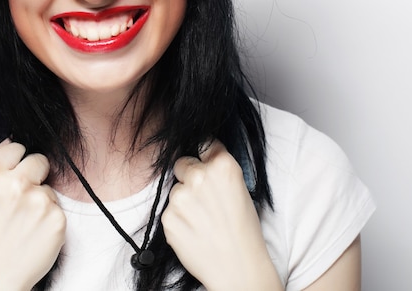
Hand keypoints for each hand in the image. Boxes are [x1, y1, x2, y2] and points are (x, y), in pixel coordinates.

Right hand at [0, 140, 65, 290]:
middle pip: (40, 160)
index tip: (16, 174)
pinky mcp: (56, 218)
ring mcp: (38, 200)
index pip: (17, 148)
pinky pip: (58, 208)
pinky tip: (35, 232)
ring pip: (49, 187)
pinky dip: (49, 219)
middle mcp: (14, 184)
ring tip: (26, 222)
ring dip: (41, 200)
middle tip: (24, 198)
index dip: (18, 161)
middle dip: (35, 175)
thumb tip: (11, 139)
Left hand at [161, 141, 281, 290]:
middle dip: (189, 176)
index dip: (204, 155)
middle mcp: (199, 176)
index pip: (204, 142)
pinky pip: (169, 210)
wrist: (238, 269)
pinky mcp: (167, 216)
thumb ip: (218, 170)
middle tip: (203, 198)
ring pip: (175, 189)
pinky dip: (178, 219)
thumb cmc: (244, 231)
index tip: (204, 161)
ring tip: (202, 220)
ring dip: (184, 200)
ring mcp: (180, 196)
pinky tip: (194, 231)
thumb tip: (201, 158)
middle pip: (182, 163)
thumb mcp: (240, 189)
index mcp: (222, 166)